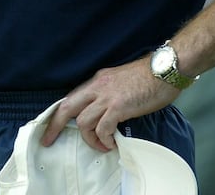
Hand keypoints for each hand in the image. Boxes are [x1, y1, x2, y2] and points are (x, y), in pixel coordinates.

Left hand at [40, 55, 179, 151]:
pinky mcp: (118, 106)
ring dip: (90, 138)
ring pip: (83, 122)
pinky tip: (112, 143)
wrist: (165, 70)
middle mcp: (97, 87)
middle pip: (67, 107)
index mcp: (98, 81)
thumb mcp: (121, 81)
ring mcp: (107, 96)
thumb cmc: (150, 77)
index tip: (51, 127)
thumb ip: (109, 94)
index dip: (58, 113)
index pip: (71, 97)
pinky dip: (104, 140)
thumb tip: (104, 111)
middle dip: (55, 125)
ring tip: (102, 145)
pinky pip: (102, 128)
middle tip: (49, 140)